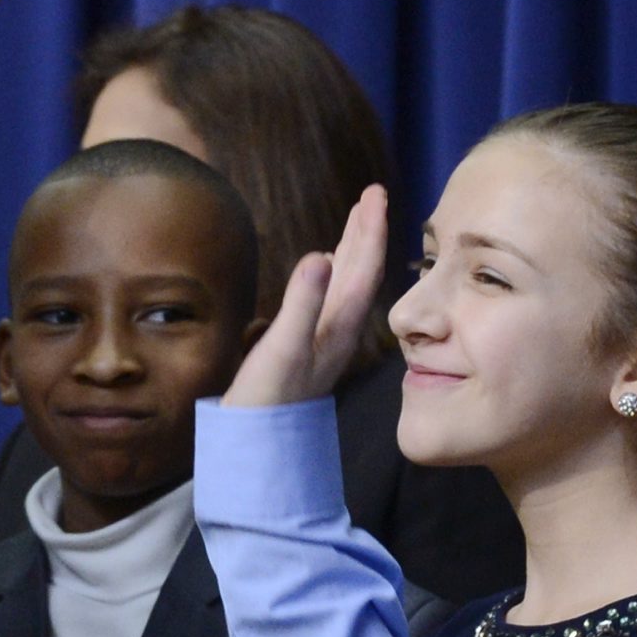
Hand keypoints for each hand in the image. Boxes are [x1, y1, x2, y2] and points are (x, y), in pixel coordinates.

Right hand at [226, 186, 389, 407]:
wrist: (261, 442)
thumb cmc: (268, 397)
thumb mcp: (283, 347)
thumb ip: (302, 303)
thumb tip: (320, 256)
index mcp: (339, 324)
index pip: (363, 268)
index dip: (370, 230)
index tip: (375, 194)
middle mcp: (340, 329)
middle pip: (362, 271)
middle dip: (366, 232)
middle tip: (372, 195)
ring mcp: (327, 338)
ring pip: (349, 284)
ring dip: (354, 250)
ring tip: (357, 221)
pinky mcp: (311, 346)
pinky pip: (333, 298)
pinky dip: (336, 274)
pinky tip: (328, 270)